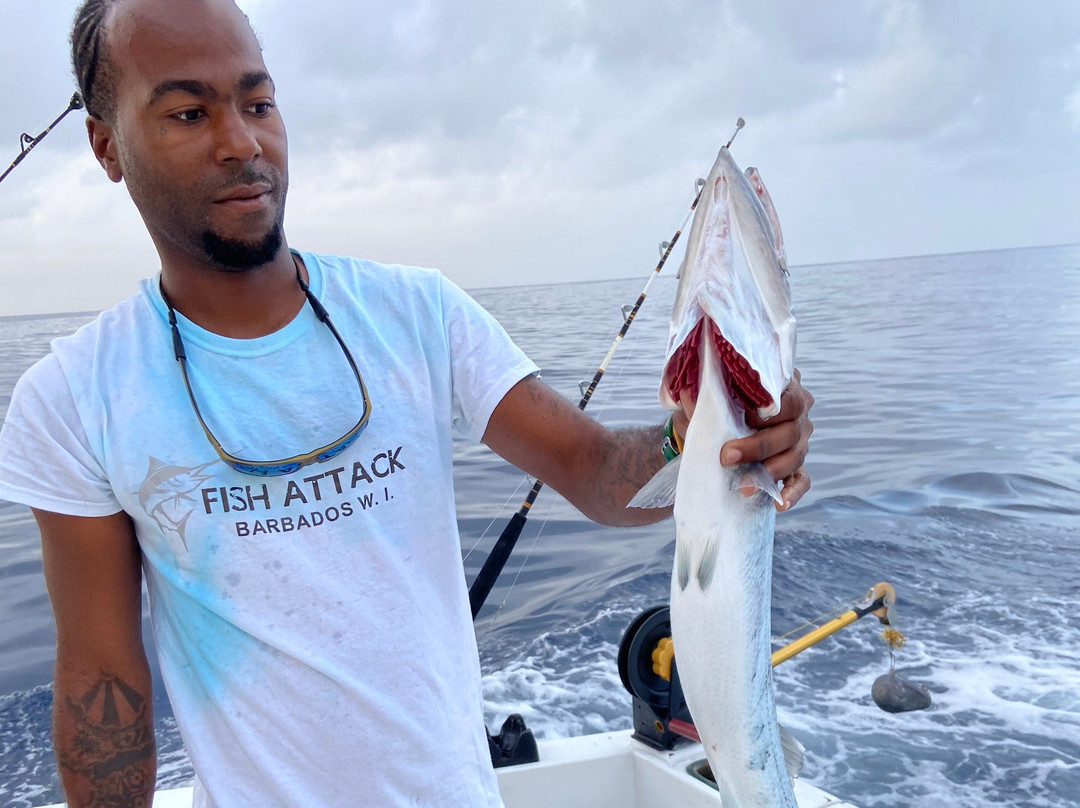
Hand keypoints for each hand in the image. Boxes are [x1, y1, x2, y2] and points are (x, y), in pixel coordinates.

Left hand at [672, 369, 813, 510]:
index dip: (768, 411)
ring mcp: (798, 439)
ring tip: (744, 486)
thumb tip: (687, 393)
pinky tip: (779, 504)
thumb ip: (700, 397)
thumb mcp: (702, 398)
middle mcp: (797, 411)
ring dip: (770, 472)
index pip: (787, 398)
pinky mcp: (794, 464)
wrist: (706, 427)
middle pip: (792, 430)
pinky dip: (792, 493)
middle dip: (760, 446)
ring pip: (796, 456)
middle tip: (728, 457)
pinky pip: (801, 480)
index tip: (744, 418)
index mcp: (781, 386)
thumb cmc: (710, 405)